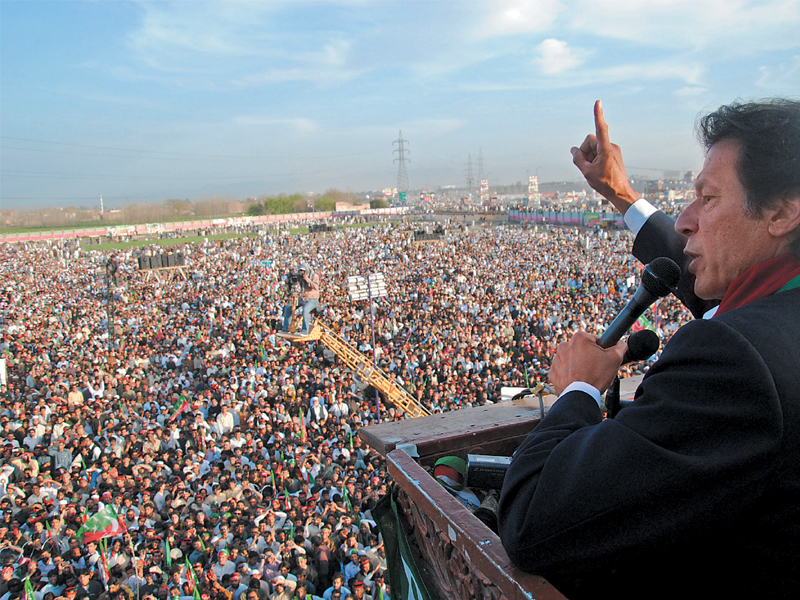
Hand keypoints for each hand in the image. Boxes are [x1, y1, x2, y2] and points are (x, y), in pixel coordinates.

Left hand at [549, 331, 626, 395]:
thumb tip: (621, 343)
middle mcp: (565, 345)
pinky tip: (577, 380)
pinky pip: (563, 371)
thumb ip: (620, 347)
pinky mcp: (552, 372)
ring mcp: (557, 359)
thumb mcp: (615, 358)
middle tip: (596, 368)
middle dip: (589, 357)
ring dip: (578, 365)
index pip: (595, 340)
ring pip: (572, 360)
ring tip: (587, 376)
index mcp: (579, 338)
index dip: (601, 349)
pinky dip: (569, 374)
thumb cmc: (596, 376)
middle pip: (582, 349)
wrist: (580, 395)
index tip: (603, 358)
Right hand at [570, 100, 638, 214]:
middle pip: (590, 141)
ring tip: (593, 170)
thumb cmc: (605, 183)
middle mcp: (611, 146)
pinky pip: (599, 151)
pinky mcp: (613, 154)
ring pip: (593, 147)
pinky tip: (596, 170)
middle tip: (585, 166)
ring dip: (589, 156)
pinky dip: (594, 158)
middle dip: (584, 151)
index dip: (597, 115)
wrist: (620, 192)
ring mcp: (613, 150)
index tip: (598, 102)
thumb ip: (578, 159)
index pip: (600, 128)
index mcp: (606, 149)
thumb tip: (573, 149)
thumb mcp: (586, 172)